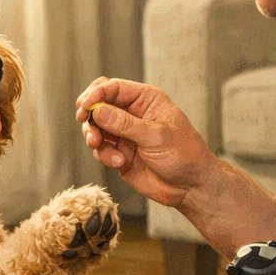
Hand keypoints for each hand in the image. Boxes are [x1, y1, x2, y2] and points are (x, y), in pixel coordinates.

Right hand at [74, 77, 215, 207]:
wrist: (190, 186)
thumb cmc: (184, 155)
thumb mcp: (156, 136)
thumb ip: (125, 124)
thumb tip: (98, 110)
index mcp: (145, 100)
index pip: (113, 87)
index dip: (96, 94)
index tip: (85, 106)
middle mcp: (132, 114)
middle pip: (99, 104)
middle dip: (89, 113)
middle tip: (85, 122)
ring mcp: (124, 134)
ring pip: (95, 127)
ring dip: (93, 136)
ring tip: (98, 145)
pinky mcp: (118, 153)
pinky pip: (100, 149)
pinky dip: (103, 155)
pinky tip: (118, 162)